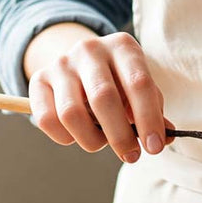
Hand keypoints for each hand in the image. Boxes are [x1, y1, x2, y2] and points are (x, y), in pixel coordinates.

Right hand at [27, 31, 170, 162]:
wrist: (80, 62)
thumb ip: (152, 110)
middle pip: (103, 98)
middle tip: (131, 156)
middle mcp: (90, 49)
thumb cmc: (119, 80)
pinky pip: (46, 120)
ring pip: (71, 113)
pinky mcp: (38, 80)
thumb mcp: (138, 86)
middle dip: (120, 135)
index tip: (154, 146)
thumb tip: (164, 139)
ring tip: (101, 143)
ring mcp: (61, 64)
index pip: (138, 83)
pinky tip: (77, 137)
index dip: (148, 118)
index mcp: (122, 46)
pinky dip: (64, 138)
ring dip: (91, 139)